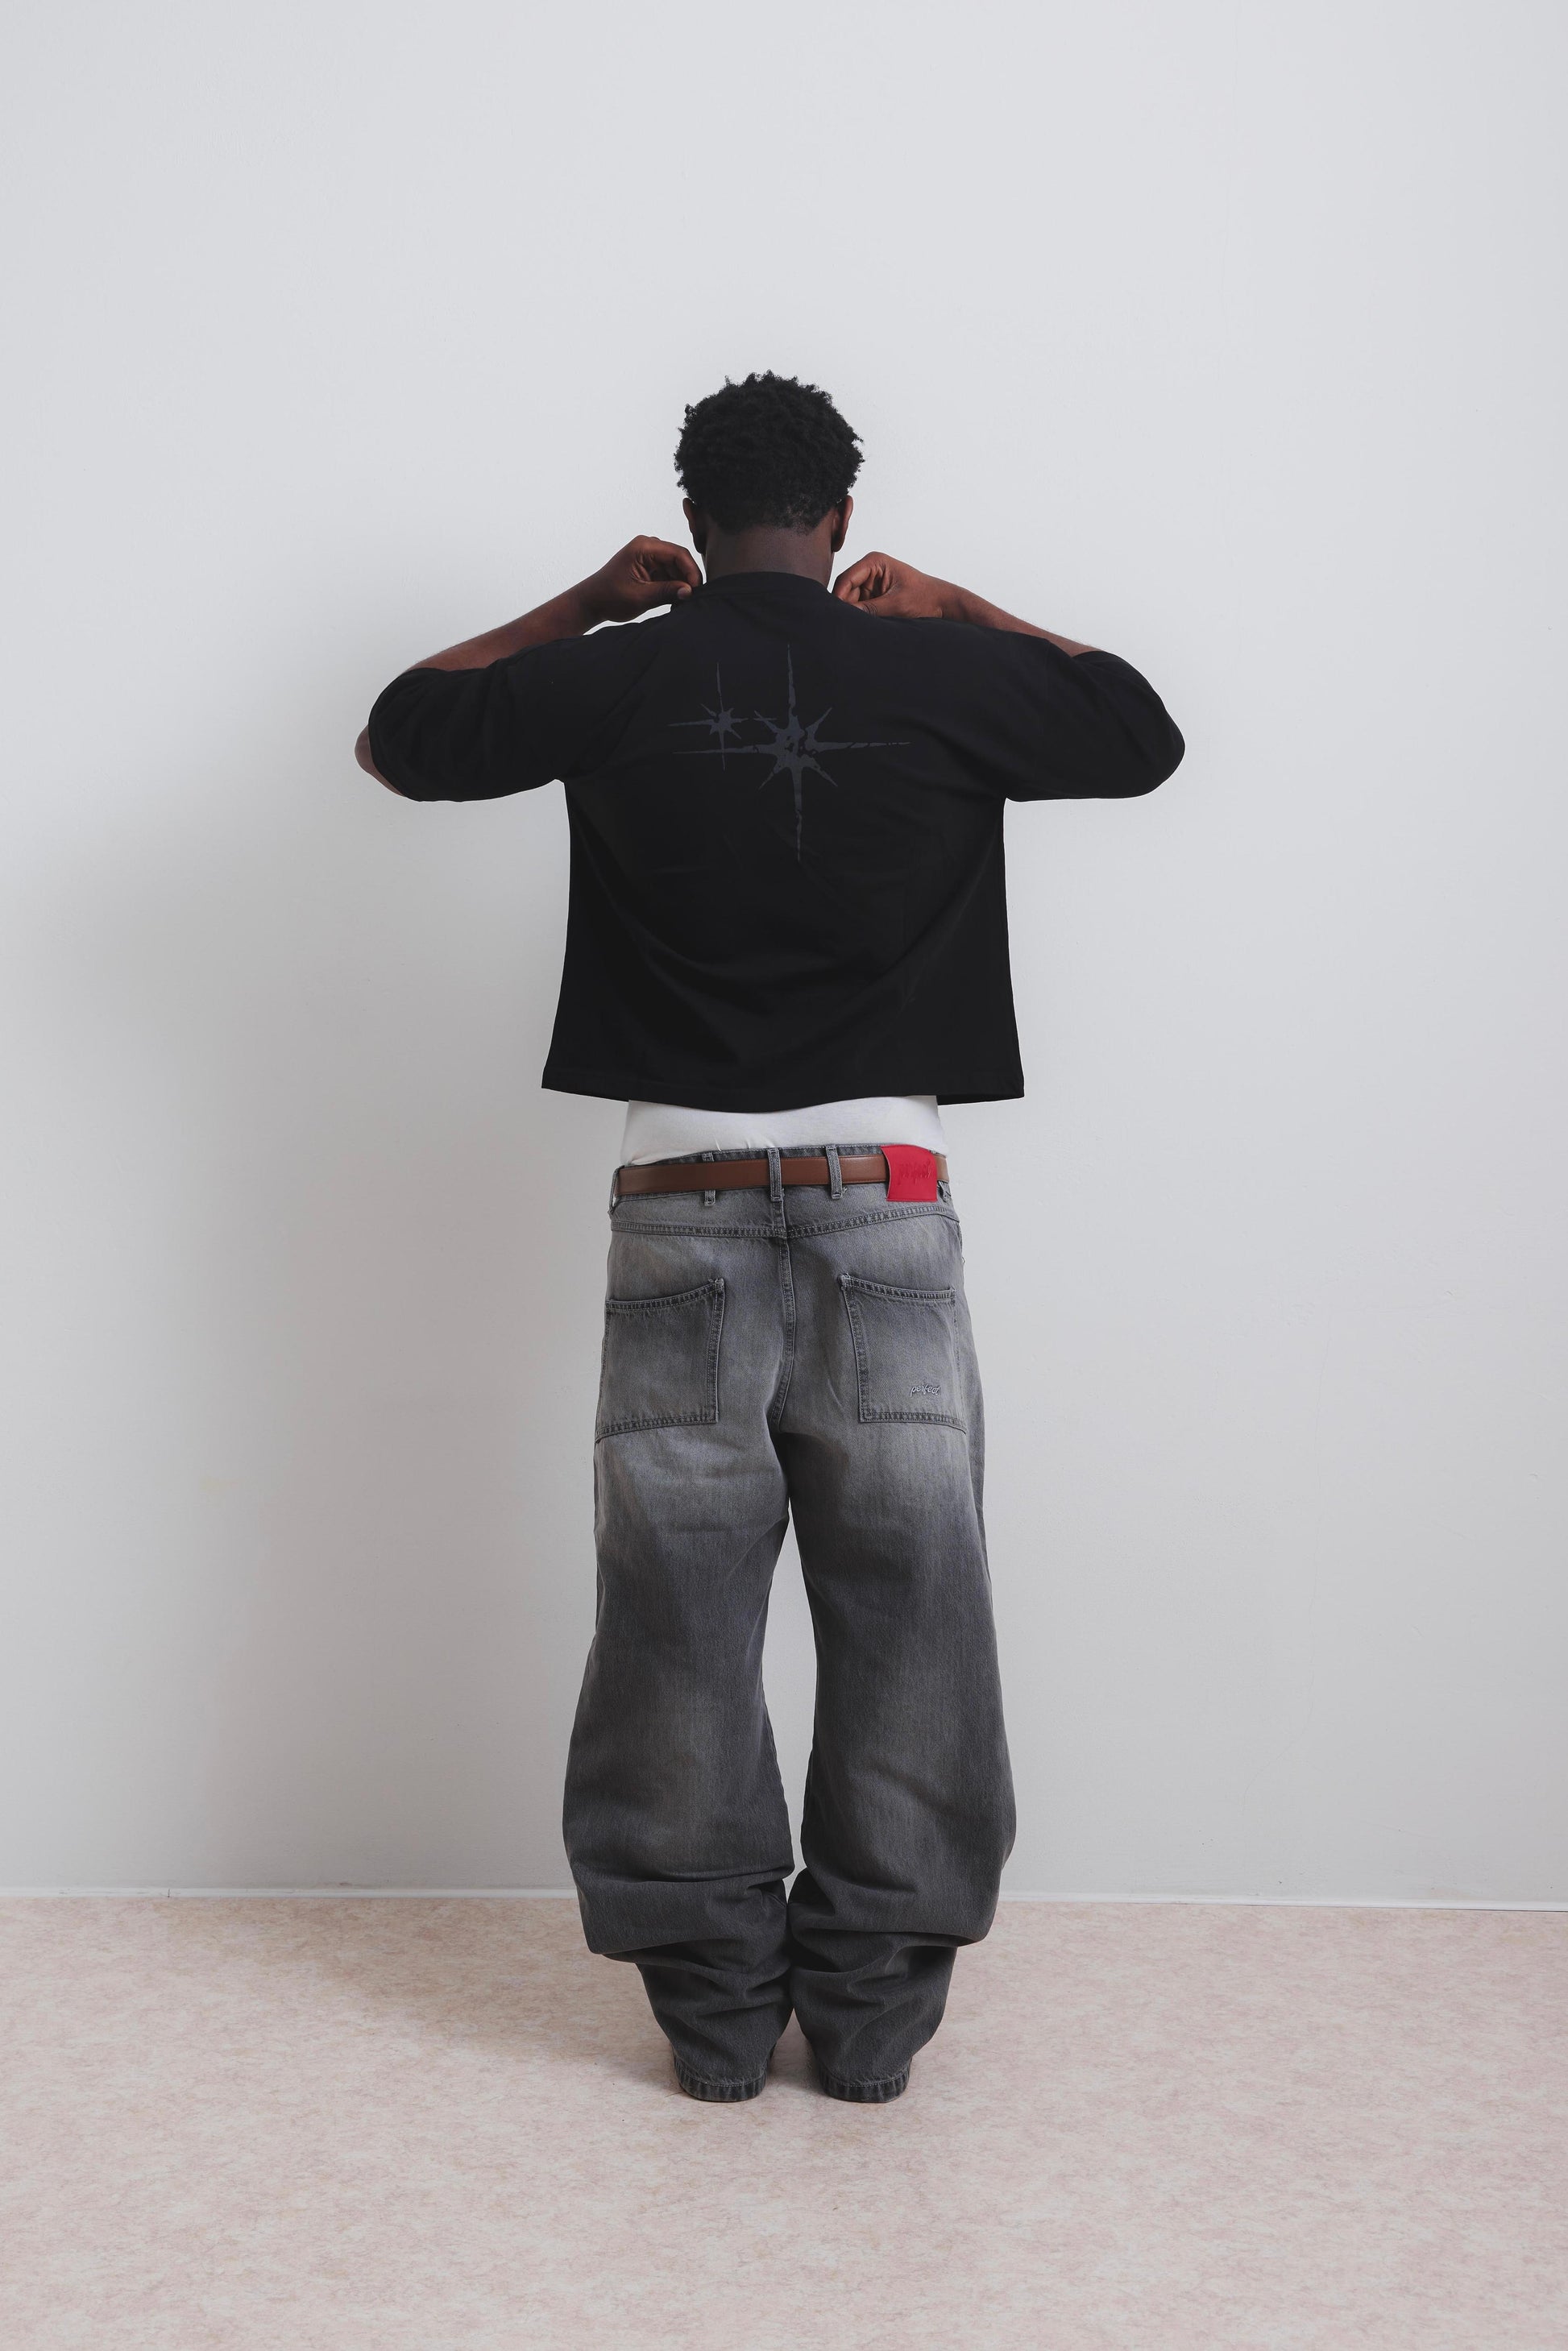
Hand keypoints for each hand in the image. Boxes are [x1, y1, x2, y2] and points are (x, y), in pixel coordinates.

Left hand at [581, 535, 701, 623]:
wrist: (592, 602)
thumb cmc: (609, 597)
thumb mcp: (640, 597)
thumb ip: (666, 592)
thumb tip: (689, 591)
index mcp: (643, 547)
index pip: (678, 553)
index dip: (691, 571)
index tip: (696, 590)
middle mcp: (647, 547)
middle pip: (679, 559)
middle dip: (687, 578)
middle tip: (692, 598)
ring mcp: (649, 556)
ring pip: (676, 568)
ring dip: (681, 583)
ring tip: (682, 601)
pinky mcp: (649, 567)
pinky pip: (669, 573)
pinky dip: (674, 586)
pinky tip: (675, 599)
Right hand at [832, 551, 951, 619]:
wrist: (942, 603)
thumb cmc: (924, 598)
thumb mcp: (896, 604)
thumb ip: (870, 609)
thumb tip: (847, 615)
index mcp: (874, 561)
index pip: (846, 579)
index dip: (838, 597)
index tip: (836, 615)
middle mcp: (870, 569)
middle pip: (846, 589)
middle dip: (845, 606)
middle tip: (844, 625)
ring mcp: (871, 582)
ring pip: (851, 600)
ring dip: (854, 613)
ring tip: (857, 626)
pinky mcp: (875, 594)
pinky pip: (860, 606)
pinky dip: (861, 615)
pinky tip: (863, 624)